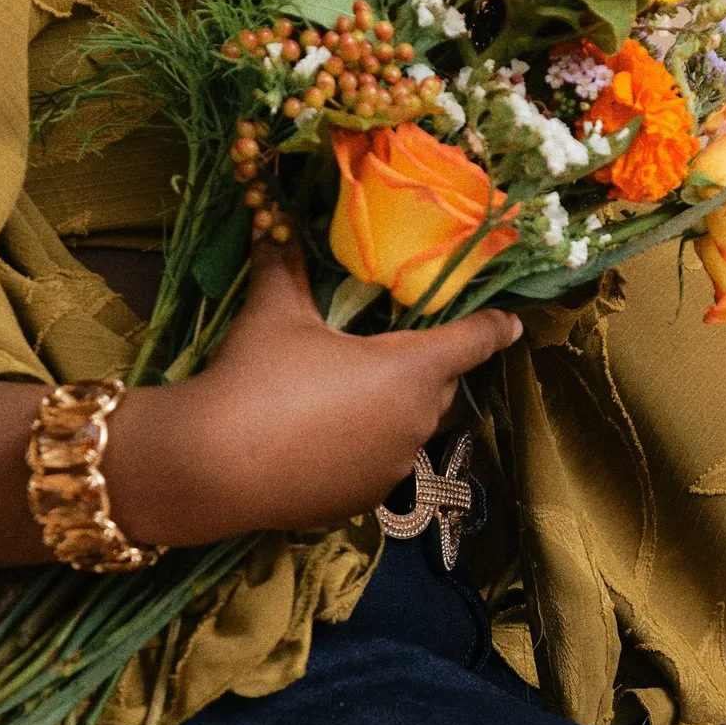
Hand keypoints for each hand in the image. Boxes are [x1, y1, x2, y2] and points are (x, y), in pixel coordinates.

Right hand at [111, 237, 521, 544]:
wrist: (212, 468)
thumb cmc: (257, 379)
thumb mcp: (274, 314)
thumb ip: (285, 266)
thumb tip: (274, 223)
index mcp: (410, 370)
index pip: (473, 342)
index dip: (494, 328)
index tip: (514, 323)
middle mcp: (415, 422)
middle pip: (443, 386)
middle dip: (431, 367)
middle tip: (399, 348)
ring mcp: (393, 467)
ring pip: (413, 428)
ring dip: (396, 409)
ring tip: (350, 395)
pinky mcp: (365, 501)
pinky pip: (383, 463)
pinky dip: (369, 447)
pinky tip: (327, 438)